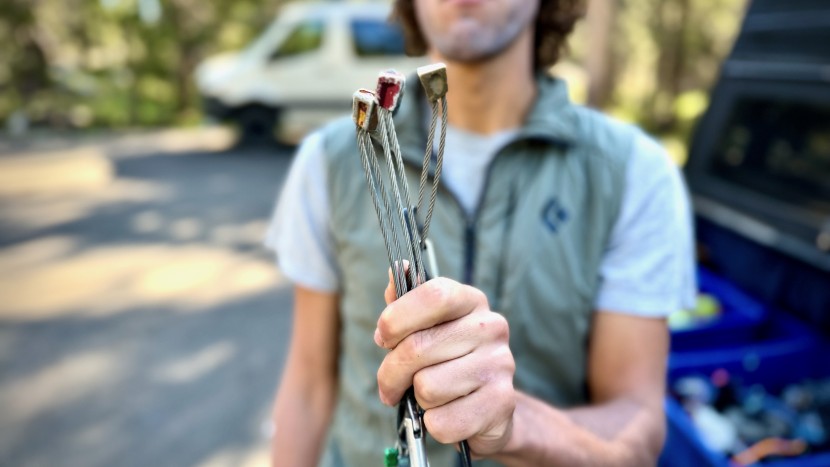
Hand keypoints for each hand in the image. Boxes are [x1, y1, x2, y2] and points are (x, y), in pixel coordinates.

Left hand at [374, 273, 516, 455]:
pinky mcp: (501, 404)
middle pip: (417, 348)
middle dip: (391, 373)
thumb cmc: (448, 362)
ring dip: (418, 400)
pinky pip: (442, 422)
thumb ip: (406, 302)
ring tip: (431, 397)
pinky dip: (434, 425)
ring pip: (427, 387)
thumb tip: (396, 271)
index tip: (383, 338)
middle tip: (392, 385)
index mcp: (471, 301)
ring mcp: (501, 365)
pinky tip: (447, 414)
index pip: (433, 295)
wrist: (489, 408)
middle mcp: (492, 327)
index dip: (397, 318)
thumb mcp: (426, 329)